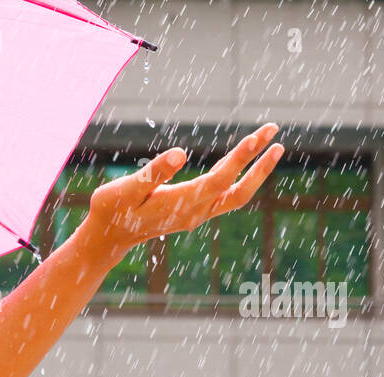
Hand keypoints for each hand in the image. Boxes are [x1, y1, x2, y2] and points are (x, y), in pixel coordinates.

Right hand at [81, 123, 283, 258]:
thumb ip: (152, 173)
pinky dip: (240, 176)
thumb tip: (180, 154)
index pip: (218, 181)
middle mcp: (194, 213)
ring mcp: (196, 215)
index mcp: (179, 205)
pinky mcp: (194, 212)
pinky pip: (226, 195)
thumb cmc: (112, 211)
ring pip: (235, 195)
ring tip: (272, 143)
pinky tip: (245, 159)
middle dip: (259, 163)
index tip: (256, 137)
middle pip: (238, 191)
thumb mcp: (124, 190)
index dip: (240, 160)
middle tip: (275, 131)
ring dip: (256, 170)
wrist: (108, 238)